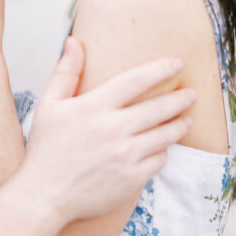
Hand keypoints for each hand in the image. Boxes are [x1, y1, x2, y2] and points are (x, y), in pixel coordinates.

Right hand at [21, 37, 193, 221]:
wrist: (44, 194)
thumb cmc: (45, 148)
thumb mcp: (48, 105)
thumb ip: (65, 72)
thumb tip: (74, 41)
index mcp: (92, 107)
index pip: (135, 81)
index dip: (160, 69)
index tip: (177, 63)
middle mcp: (112, 129)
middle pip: (158, 107)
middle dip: (179, 98)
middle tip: (191, 94)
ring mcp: (124, 155)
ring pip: (164, 134)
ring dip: (178, 124)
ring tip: (184, 119)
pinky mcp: (131, 178)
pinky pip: (159, 159)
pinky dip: (163, 151)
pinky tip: (162, 147)